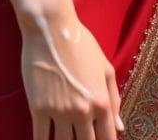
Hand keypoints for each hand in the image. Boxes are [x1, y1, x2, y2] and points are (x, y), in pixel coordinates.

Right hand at [20, 10, 123, 139]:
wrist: (52, 28)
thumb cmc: (81, 44)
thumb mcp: (105, 67)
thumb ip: (114, 99)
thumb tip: (119, 128)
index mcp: (101, 101)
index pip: (108, 138)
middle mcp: (82, 111)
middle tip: (81, 137)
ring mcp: (59, 111)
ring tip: (66, 137)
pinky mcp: (38, 108)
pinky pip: (40, 138)